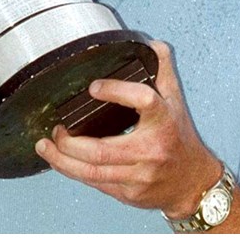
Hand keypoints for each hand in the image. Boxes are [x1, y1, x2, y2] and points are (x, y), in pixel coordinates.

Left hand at [34, 41, 221, 216]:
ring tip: (46, 146)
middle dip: (70, 141)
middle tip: (56, 128)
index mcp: (163, 120)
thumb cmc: (181, 139)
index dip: (116, 91)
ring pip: (93, 172)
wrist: (193, 184)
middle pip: (102, 150)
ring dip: (63, 160)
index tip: (93, 87)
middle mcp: (151, 150)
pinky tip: (59, 161)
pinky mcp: (129, 193)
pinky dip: (73, 172)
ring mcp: (139, 175)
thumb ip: (162, 70)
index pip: (143, 100)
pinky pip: (95, 184)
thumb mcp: (175, 101)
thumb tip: (151, 45)